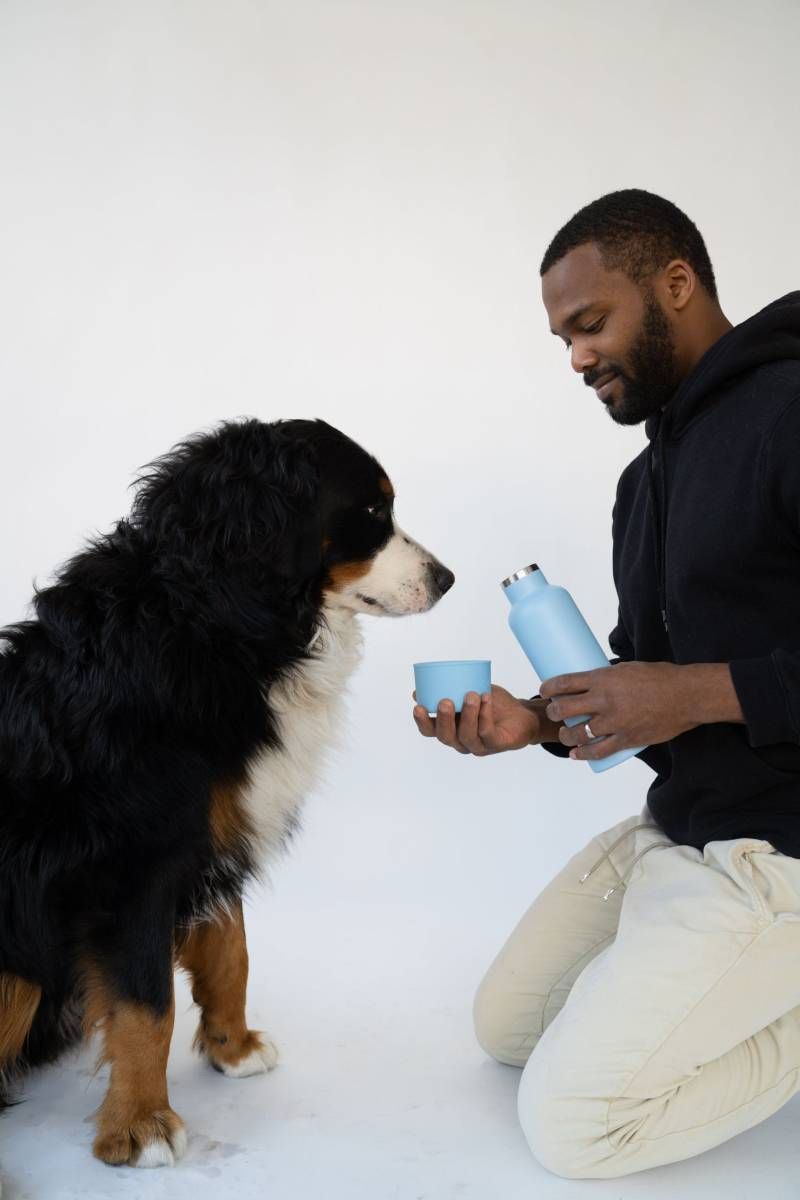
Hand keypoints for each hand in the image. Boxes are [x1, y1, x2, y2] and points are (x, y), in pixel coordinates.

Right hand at [412, 684, 554, 755]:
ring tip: (471, 695)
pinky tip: (485, 698)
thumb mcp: (469, 693)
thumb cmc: (493, 704)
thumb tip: (419, 690)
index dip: (422, 722)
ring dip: (468, 714)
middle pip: (446, 737)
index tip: (418, 706)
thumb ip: (449, 690)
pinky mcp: (496, 745)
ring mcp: (479, 746)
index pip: (430, 731)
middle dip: (443, 720)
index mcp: (451, 729)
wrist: (522, 714)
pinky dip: (485, 714)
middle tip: (446, 701)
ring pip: (466, 735)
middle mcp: (461, 741)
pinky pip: (487, 731)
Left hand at [539, 661, 698, 761]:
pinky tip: (575, 754)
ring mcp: (614, 722)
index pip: (565, 682)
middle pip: (565, 709)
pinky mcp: (626, 739)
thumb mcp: (627, 669)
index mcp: (603, 679)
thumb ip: (608, 678)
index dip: (549, 687)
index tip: (544, 689)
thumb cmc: (659, 678)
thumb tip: (592, 684)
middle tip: (554, 712)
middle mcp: (604, 700)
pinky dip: (583, 754)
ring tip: (564, 735)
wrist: (685, 696)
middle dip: (554, 712)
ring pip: (578, 733)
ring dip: (566, 736)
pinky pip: (599, 751)